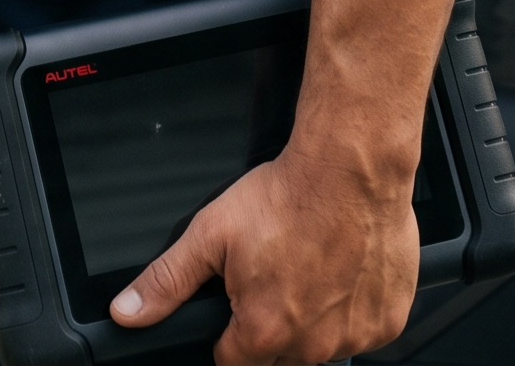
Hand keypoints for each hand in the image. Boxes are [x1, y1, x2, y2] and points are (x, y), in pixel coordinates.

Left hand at [108, 140, 418, 364]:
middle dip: (270, 322)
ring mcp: (354, 336)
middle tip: (274, 270)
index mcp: (265, 331)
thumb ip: (167, 280)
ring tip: (308, 262)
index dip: (227, 332)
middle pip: (278, 354)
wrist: (351, 168)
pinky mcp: (387, 320)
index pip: (232, 361)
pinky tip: (340, 266)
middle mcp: (311, 345)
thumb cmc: (288, 196)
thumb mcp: (211, 232)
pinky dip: (350, 305)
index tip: (236, 301)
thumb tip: (127, 312)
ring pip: (321, 343)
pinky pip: (361, 327)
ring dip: (312, 315)